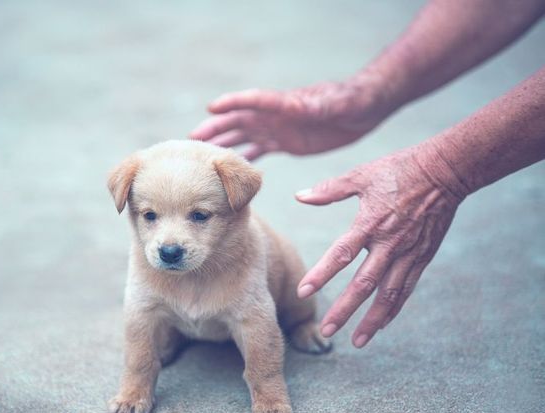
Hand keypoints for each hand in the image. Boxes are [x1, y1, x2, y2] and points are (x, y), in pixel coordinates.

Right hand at [190, 73, 394, 160]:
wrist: (361, 110)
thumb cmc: (348, 102)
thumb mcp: (332, 104)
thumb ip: (315, 106)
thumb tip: (298, 106)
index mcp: (283, 103)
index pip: (252, 101)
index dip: (232, 104)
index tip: (210, 109)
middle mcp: (274, 115)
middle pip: (238, 121)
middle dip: (216, 129)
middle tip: (192, 139)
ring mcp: (277, 129)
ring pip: (243, 137)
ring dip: (223, 145)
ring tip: (202, 156)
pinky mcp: (285, 142)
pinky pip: (259, 151)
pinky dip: (244, 159)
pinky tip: (230, 171)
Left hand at [295, 145, 464, 347]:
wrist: (445, 171)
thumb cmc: (399, 170)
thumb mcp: (362, 175)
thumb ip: (330, 189)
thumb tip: (299, 196)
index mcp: (370, 223)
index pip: (341, 254)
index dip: (322, 274)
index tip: (303, 292)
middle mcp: (390, 244)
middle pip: (364, 284)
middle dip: (345, 310)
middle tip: (326, 330)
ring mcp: (409, 254)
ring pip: (389, 295)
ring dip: (372, 320)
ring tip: (356, 341)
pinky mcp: (423, 258)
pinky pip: (406, 289)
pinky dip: (393, 309)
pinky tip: (381, 324)